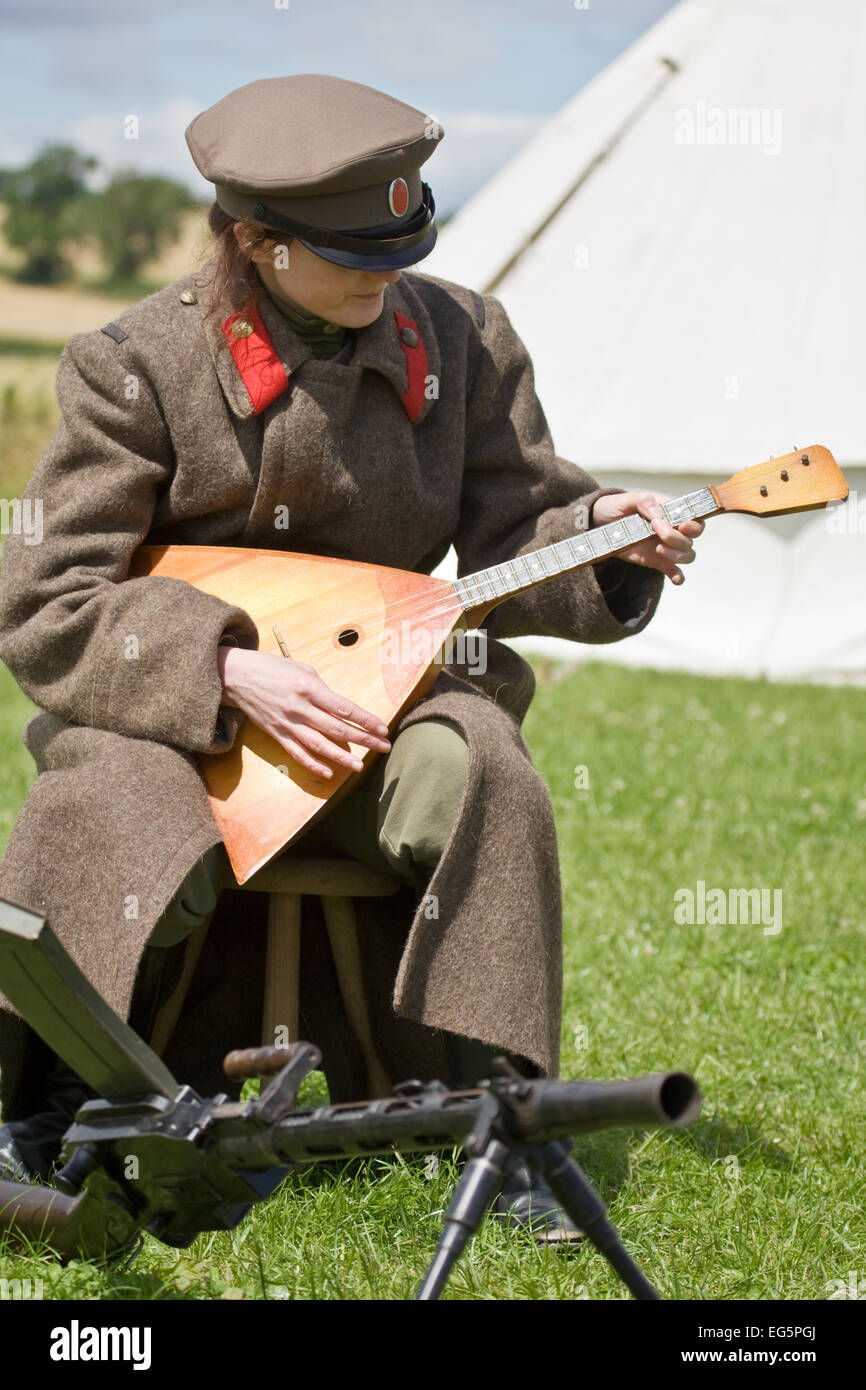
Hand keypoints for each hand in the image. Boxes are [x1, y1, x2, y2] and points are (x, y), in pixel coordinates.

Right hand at [218, 646, 390, 778]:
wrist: (235, 677)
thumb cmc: (271, 668)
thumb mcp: (302, 670)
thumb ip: (322, 690)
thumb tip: (340, 708)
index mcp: (309, 688)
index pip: (344, 708)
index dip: (365, 720)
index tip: (382, 728)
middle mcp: (300, 708)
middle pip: (337, 728)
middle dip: (364, 739)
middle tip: (384, 747)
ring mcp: (287, 724)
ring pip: (319, 745)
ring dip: (342, 757)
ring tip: (360, 766)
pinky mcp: (277, 734)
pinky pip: (297, 753)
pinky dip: (313, 765)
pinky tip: (329, 772)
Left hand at [591, 491, 703, 585]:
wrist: (600, 524)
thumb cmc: (617, 507)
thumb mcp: (627, 500)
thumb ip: (644, 502)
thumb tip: (658, 513)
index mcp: (671, 512)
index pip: (695, 518)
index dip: (694, 524)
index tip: (682, 525)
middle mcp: (673, 530)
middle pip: (691, 539)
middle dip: (678, 538)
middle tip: (657, 533)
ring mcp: (666, 546)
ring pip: (687, 555)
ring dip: (678, 555)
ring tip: (658, 550)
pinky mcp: (657, 562)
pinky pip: (674, 571)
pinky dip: (678, 576)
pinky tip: (674, 578)